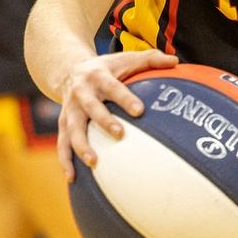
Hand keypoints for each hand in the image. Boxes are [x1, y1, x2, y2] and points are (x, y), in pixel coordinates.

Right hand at [58, 49, 177, 179]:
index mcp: (98, 77)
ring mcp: (69, 110)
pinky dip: (66, 161)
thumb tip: (175, 60)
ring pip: (72, 130)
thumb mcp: (125, 59)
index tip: (140, 111)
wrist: (70, 70)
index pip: (113, 87)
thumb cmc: (107, 68)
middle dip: (104, 121)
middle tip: (120, 134)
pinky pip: (62, 144)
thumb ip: (150, 59)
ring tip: (94, 162)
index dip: (125, 99)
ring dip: (81, 146)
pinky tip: (73, 178)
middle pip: (91, 108)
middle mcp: (81, 93)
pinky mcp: (63, 124)